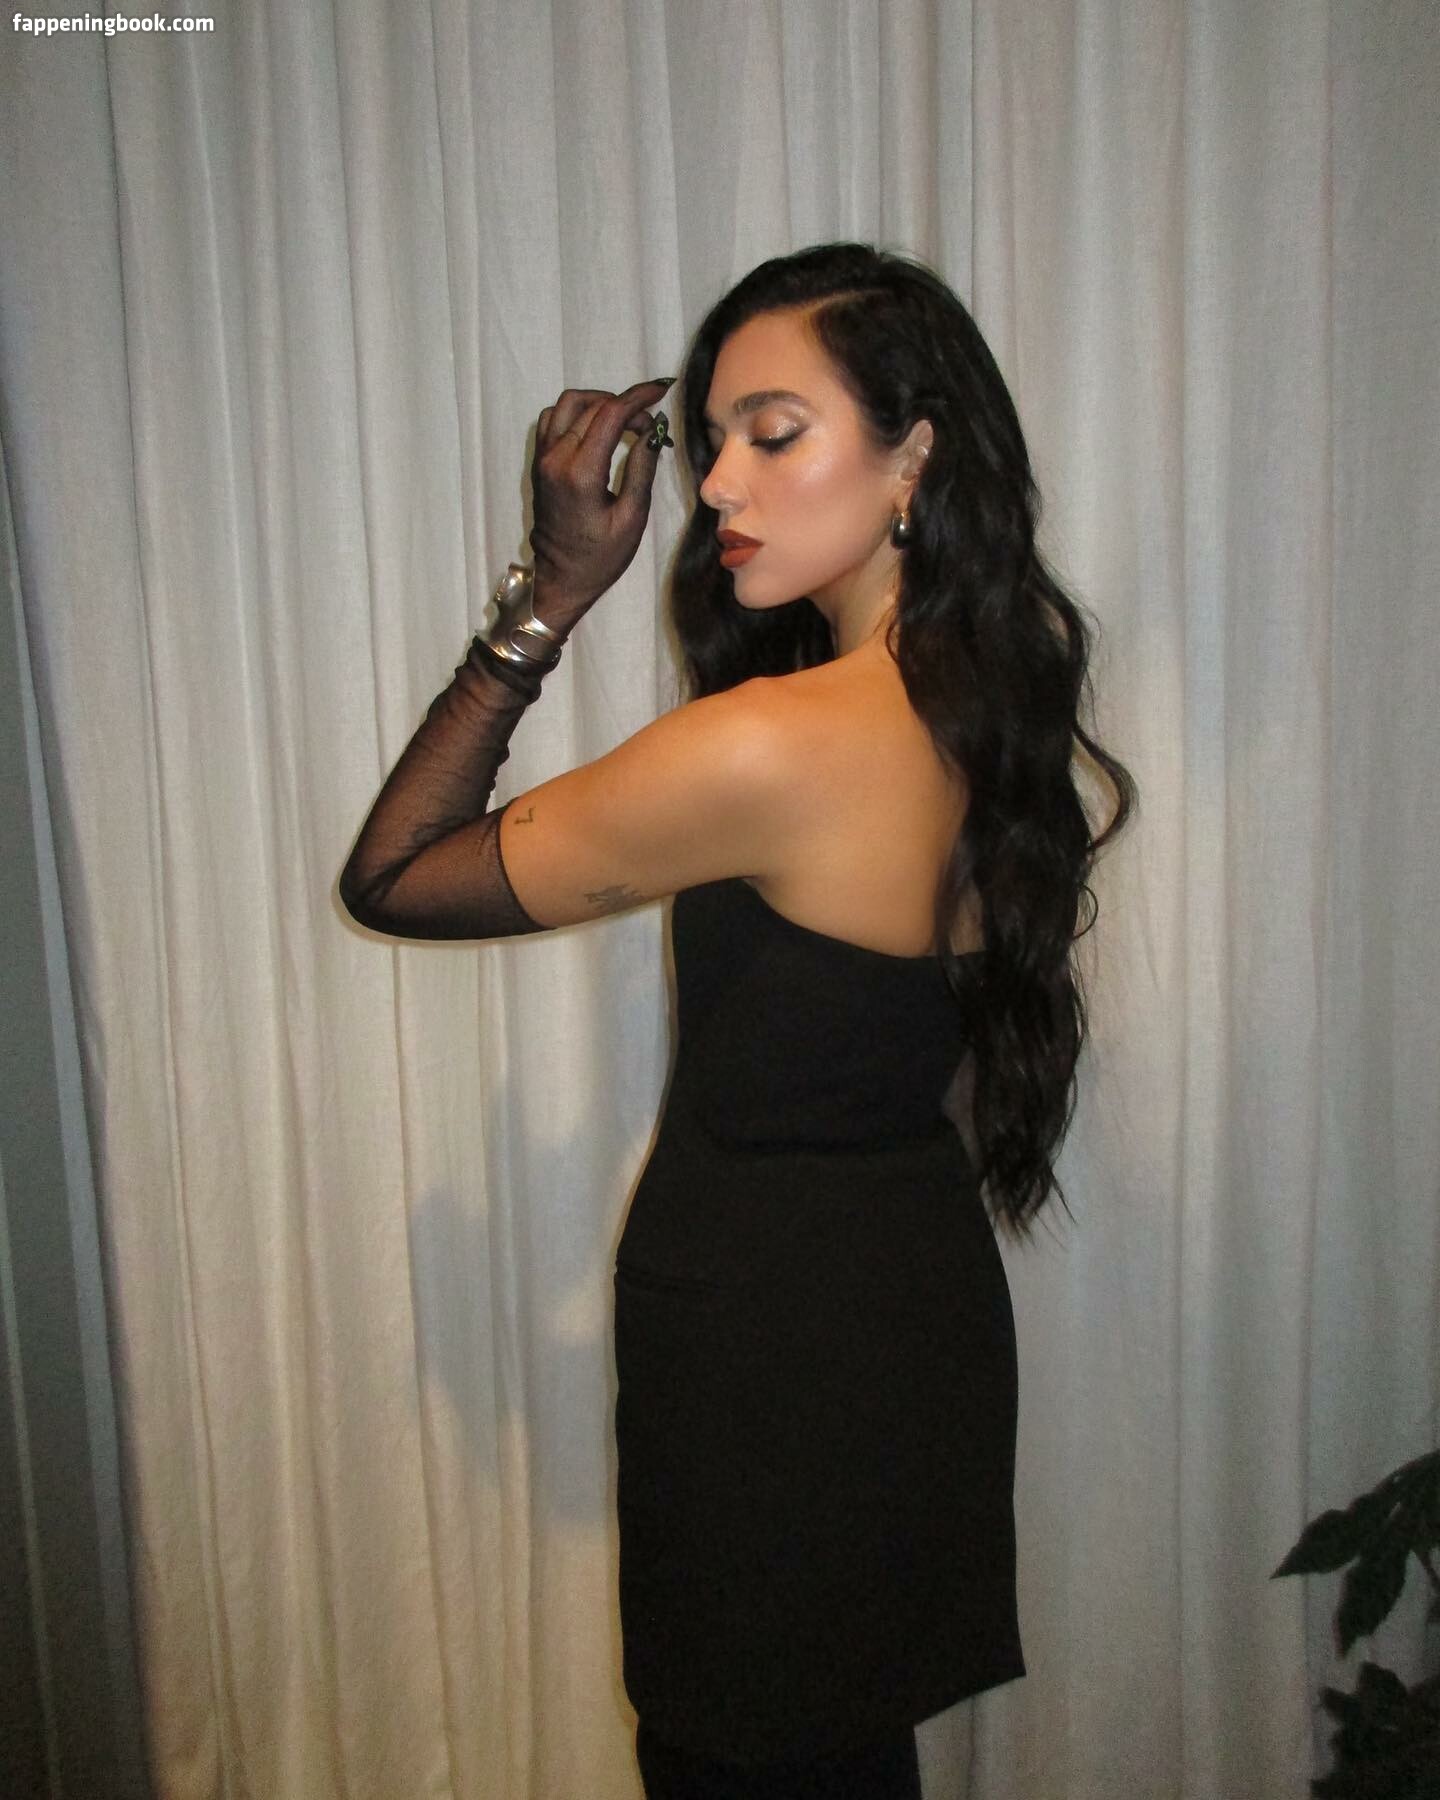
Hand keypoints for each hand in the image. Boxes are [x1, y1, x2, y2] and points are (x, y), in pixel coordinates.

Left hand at [527, 379, 672, 620]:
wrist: (560, 578)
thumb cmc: (601, 557)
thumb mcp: (632, 517)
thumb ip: (642, 468)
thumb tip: (653, 430)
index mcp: (581, 473)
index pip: (611, 415)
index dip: (639, 397)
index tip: (662, 390)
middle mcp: (556, 458)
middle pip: (592, 405)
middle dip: (625, 404)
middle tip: (648, 424)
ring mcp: (542, 457)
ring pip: (568, 404)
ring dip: (599, 402)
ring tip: (623, 421)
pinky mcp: (538, 461)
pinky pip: (553, 418)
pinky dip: (577, 413)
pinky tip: (596, 429)